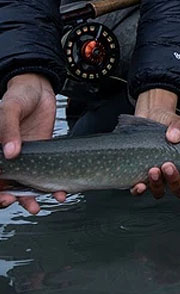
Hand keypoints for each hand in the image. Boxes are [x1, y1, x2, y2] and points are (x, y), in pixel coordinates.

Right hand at [0, 73, 66, 213]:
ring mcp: (24, 158)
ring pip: (24, 185)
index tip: (4, 197)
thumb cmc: (18, 96)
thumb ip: (8, 130)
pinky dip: (51, 185)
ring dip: (31, 198)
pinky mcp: (41, 154)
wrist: (38, 87)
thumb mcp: (10, 109)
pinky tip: (60, 192)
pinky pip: (44, 174)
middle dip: (12, 199)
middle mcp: (6, 158)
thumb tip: (10, 152)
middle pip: (4, 186)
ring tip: (39, 206)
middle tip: (25, 204)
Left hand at [129, 88, 179, 198]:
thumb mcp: (177, 121)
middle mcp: (174, 176)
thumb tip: (174, 136)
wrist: (147, 118)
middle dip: (175, 181)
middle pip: (179, 189)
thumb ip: (179, 127)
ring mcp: (158, 178)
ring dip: (158, 185)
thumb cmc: (166, 123)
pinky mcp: (140, 177)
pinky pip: (140, 191)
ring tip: (154, 169)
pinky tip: (140, 185)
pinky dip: (140, 190)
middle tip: (169, 166)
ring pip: (160, 191)